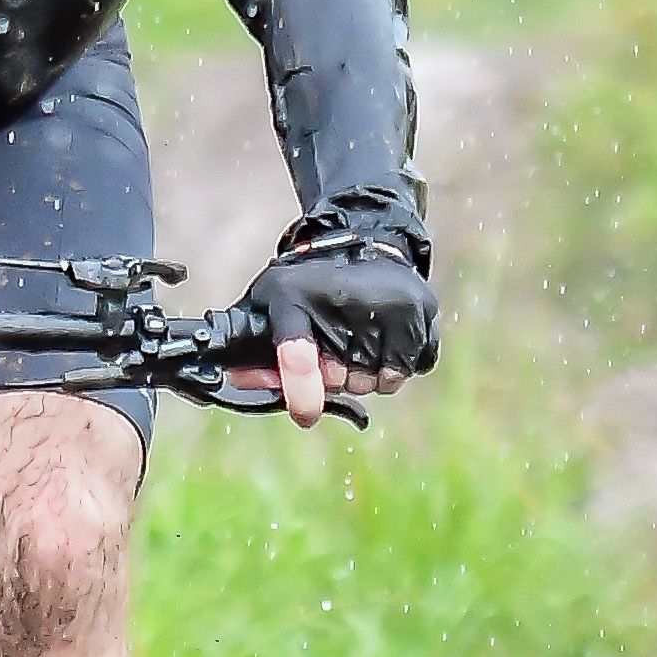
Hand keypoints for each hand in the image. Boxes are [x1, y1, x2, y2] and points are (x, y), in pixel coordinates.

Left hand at [241, 239, 434, 428]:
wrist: (366, 241)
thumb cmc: (309, 286)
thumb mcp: (270, 304)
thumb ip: (252, 347)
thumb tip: (231, 381)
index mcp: (294, 295)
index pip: (297, 352)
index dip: (301, 385)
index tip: (306, 415)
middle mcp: (348, 296)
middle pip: (342, 380)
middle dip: (335, 379)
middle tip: (333, 352)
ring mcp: (393, 302)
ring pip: (381, 380)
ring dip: (370, 375)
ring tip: (360, 340)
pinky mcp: (424, 309)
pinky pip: (412, 368)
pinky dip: (399, 363)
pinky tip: (387, 337)